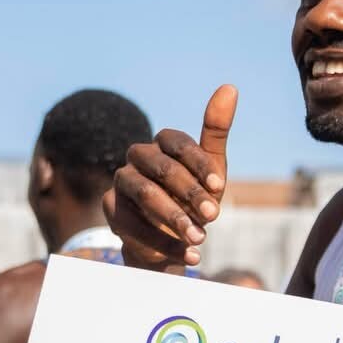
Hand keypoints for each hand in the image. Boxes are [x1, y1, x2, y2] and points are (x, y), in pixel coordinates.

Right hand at [105, 85, 236, 270]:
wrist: (170, 240)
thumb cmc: (192, 199)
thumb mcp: (210, 171)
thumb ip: (216, 131)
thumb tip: (230, 87)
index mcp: (161, 144)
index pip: (177, 143)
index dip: (198, 164)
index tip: (220, 187)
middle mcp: (137, 157)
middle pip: (161, 167)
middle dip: (190, 193)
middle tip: (215, 216)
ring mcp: (121, 182)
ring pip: (144, 193)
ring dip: (175, 218)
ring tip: (200, 239)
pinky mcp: (112, 210)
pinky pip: (135, 225)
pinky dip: (165, 243)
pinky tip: (190, 256)